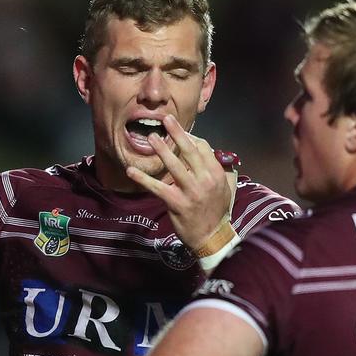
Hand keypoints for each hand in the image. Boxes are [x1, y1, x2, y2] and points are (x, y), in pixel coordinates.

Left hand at [126, 115, 231, 249]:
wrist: (212, 237)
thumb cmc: (217, 211)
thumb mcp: (224, 188)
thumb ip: (215, 169)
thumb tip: (204, 152)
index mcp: (216, 174)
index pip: (202, 148)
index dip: (190, 138)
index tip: (180, 132)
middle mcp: (205, 180)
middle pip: (190, 151)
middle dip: (177, 133)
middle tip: (166, 118)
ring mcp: (190, 191)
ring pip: (174, 165)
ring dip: (162, 149)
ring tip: (151, 137)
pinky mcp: (176, 203)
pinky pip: (157, 187)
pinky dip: (143, 179)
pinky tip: (131, 171)